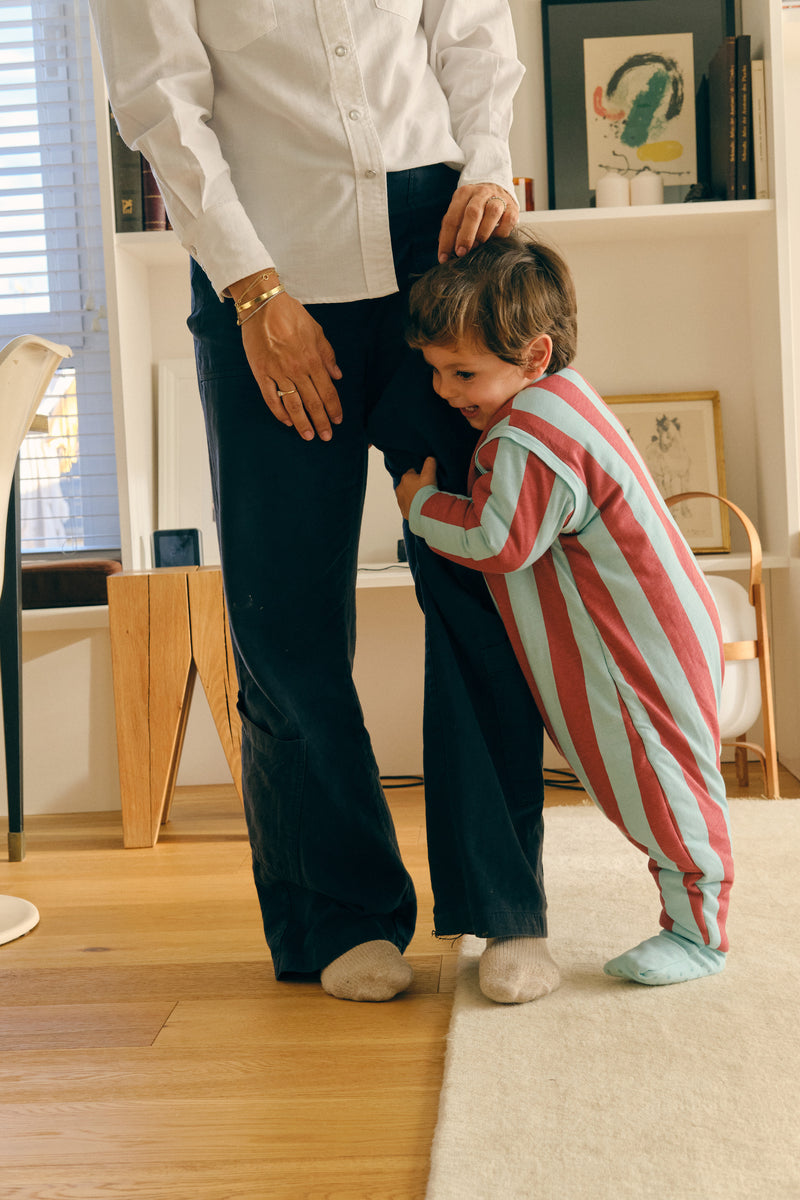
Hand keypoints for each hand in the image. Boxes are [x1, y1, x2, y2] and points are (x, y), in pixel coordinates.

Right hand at [239, 289, 342, 440]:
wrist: (262, 304)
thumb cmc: (291, 315)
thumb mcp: (317, 331)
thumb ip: (328, 355)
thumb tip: (338, 375)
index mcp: (312, 359)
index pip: (327, 391)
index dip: (333, 408)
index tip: (337, 421)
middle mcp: (297, 369)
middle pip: (312, 402)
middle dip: (321, 421)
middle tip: (326, 436)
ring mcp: (277, 372)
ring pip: (292, 404)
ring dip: (302, 422)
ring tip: (308, 436)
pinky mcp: (261, 372)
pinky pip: (271, 397)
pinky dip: (279, 411)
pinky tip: (287, 421)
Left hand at [395, 456, 437, 519]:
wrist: (424, 511)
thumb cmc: (426, 492)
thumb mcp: (430, 474)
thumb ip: (430, 463)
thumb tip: (430, 458)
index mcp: (405, 478)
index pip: (412, 473)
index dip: (420, 475)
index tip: (426, 480)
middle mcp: (400, 489)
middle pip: (408, 484)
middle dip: (415, 486)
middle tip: (426, 490)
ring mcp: (401, 501)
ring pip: (407, 495)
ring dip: (414, 496)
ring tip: (424, 499)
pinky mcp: (403, 511)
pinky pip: (408, 506)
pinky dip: (413, 506)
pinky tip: (421, 507)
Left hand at [437, 183, 518, 262]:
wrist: (496, 189)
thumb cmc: (473, 206)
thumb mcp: (459, 211)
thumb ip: (451, 228)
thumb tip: (445, 251)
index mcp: (463, 193)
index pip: (452, 218)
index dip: (447, 239)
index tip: (443, 258)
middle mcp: (481, 193)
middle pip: (472, 213)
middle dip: (465, 236)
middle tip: (461, 253)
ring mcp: (498, 198)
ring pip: (492, 213)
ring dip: (483, 233)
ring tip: (476, 245)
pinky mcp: (513, 207)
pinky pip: (508, 221)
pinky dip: (500, 233)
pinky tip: (493, 239)